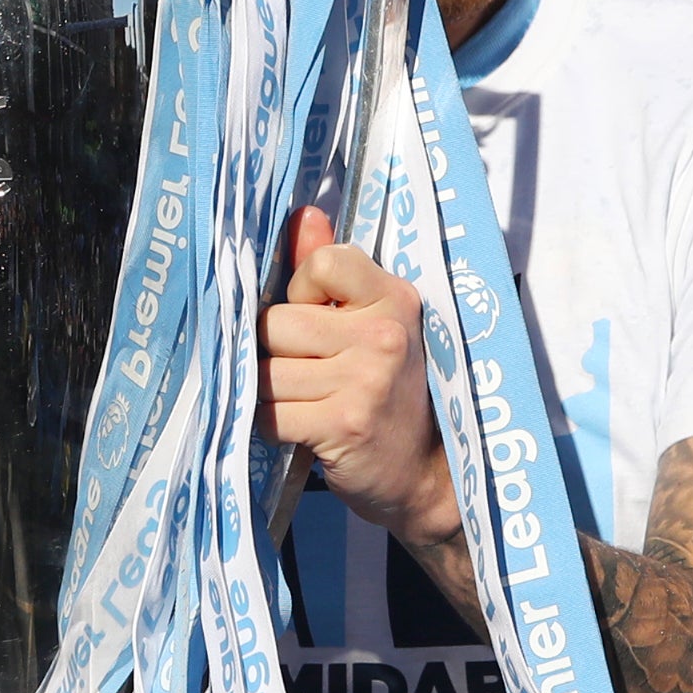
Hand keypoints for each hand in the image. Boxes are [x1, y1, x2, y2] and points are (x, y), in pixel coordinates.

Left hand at [261, 207, 455, 547]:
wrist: (426, 476)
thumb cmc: (390, 397)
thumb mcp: (373, 327)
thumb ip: (335, 273)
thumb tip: (302, 215)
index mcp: (394, 298)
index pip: (320, 262)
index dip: (301, 292)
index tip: (319, 321)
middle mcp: (383, 334)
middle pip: (276, 321)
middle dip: (276, 351)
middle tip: (306, 375)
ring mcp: (364, 380)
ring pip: (267, 370)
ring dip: (271, 393)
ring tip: (303, 403)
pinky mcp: (342, 423)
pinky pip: (269, 413)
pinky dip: (271, 425)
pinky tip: (298, 430)